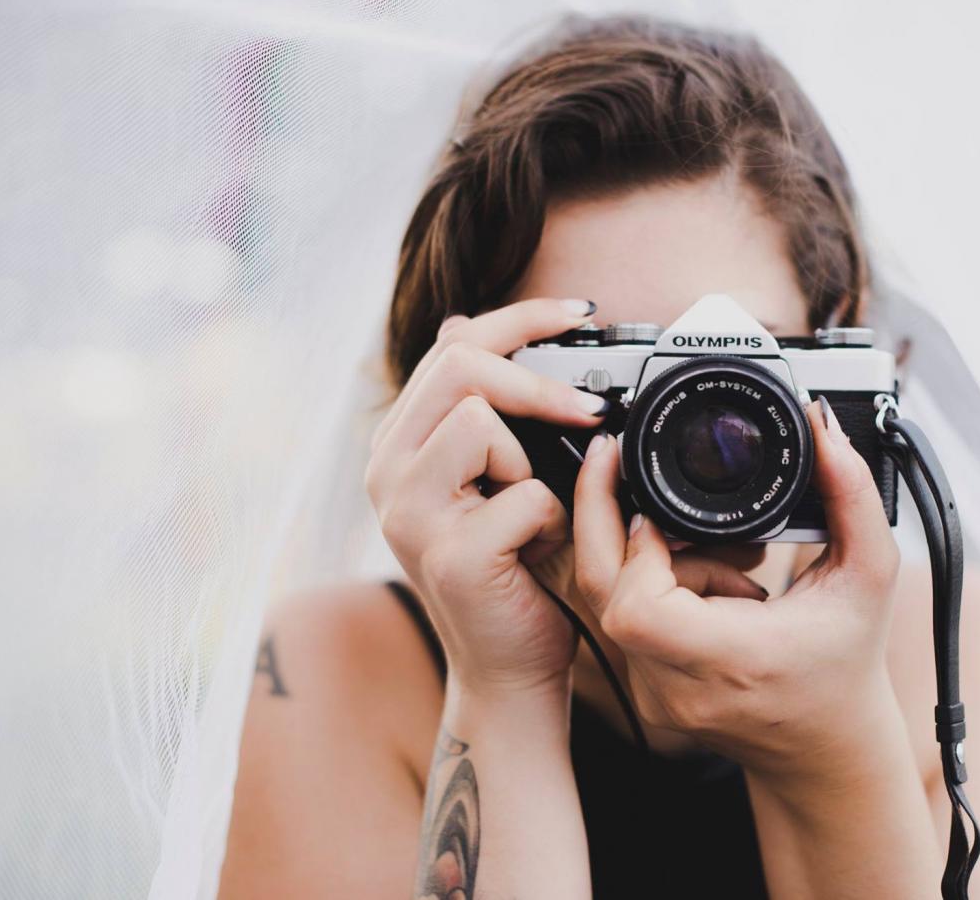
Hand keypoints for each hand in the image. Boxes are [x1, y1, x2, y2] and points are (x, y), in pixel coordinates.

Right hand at [366, 298, 609, 695]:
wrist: (511, 668)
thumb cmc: (515, 569)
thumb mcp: (497, 476)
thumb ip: (483, 411)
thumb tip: (462, 323)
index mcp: (402, 442)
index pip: (455, 345)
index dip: (522, 318)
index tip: (582, 312)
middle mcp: (387, 471)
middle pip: (461, 365)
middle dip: (539, 381)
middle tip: (592, 409)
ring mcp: (409, 515)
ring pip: (482, 421)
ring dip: (532, 461)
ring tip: (534, 509)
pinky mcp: (450, 555)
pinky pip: (526, 494)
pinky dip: (553, 519)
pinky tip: (540, 550)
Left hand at [570, 399, 901, 780]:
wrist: (827, 749)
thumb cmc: (848, 665)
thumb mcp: (869, 573)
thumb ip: (850, 494)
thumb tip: (821, 426)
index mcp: (735, 660)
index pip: (638, 608)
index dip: (637, 548)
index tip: (662, 509)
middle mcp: (682, 686)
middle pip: (600, 593)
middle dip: (598, 517)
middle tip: (615, 463)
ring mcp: (656, 694)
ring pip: (611, 599)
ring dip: (653, 560)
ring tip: (726, 561)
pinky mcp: (645, 691)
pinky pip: (624, 619)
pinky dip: (656, 587)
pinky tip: (713, 586)